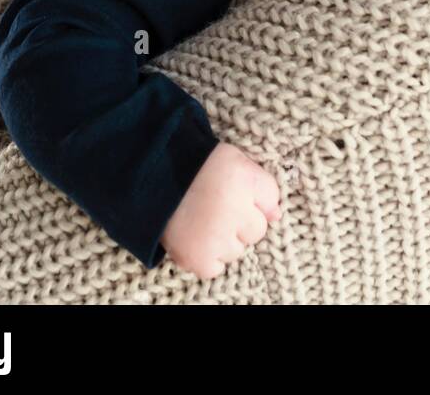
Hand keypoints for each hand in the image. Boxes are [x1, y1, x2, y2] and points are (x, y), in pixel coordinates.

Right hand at [161, 142, 281, 279]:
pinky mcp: (198, 258)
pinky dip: (207, 257)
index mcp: (244, 179)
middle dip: (241, 221)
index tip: (234, 190)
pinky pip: (216, 267)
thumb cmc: (196, 166)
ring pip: (237, 251)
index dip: (253, 197)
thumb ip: (262, 186)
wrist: (152, 176)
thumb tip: (277, 216)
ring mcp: (216, 238)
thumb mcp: (235, 161)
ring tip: (203, 220)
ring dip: (224, 240)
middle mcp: (234, 210)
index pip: (272, 201)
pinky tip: (196, 236)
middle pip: (257, 231)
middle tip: (217, 206)